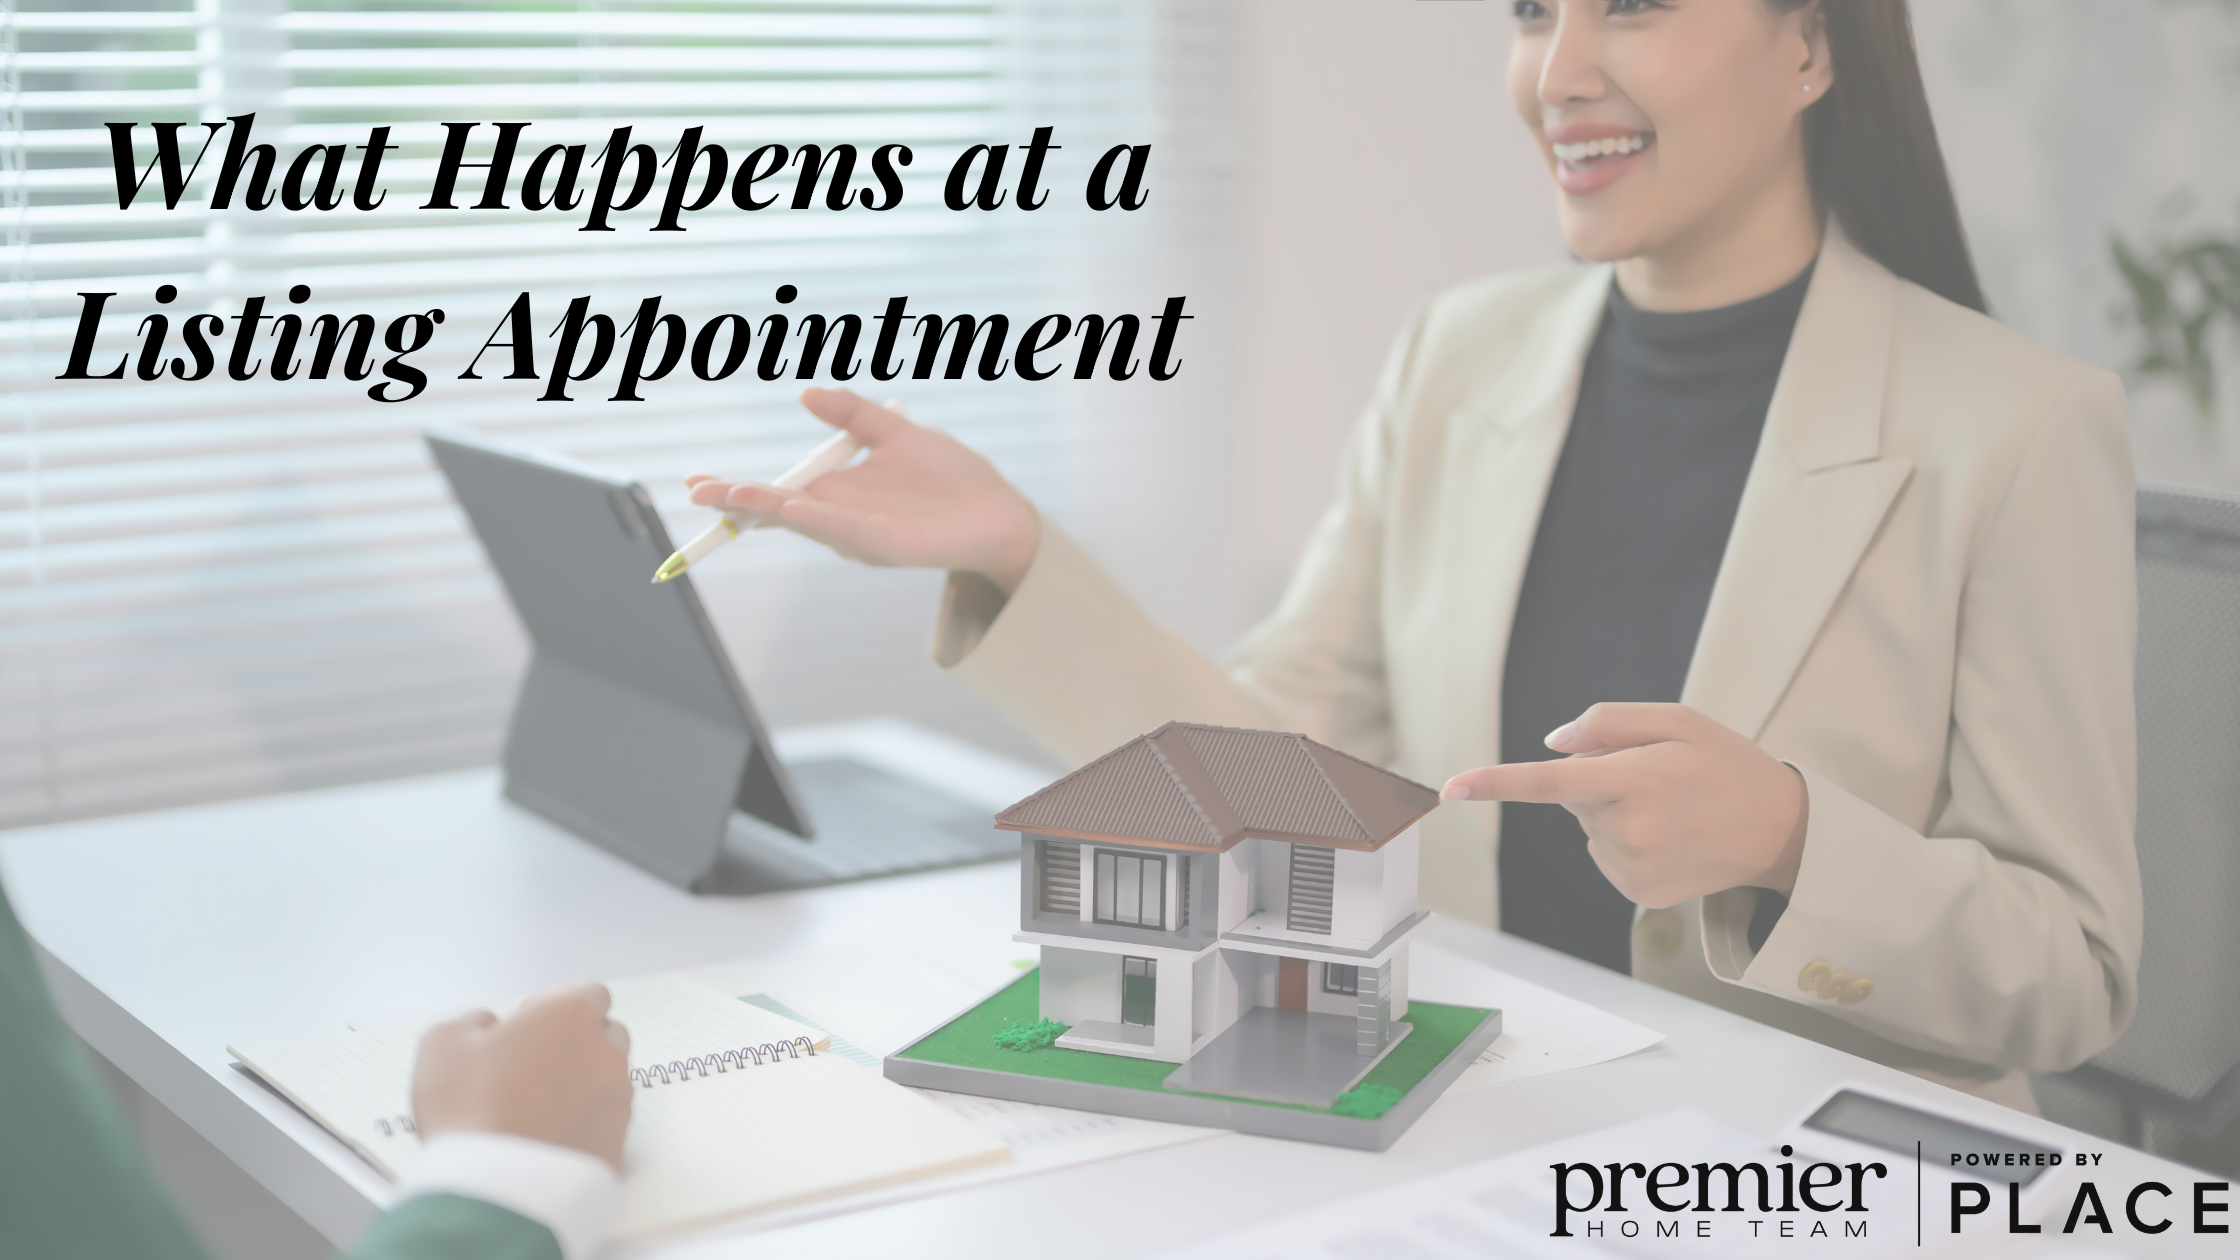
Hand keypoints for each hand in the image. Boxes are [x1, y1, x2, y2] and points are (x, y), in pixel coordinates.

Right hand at [412, 983, 633, 1169]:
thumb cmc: (469, 1108)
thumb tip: (488, 1025)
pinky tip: (549, 1138)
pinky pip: (606, 1122)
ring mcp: (618, 1098)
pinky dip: (585, 1123)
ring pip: (608, 1078)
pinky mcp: (619, 1141)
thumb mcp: (443, 1044)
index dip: (555, 1006)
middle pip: (604, 1034)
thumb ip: (471, 1021)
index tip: (525, 1029)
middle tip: (529, 1069)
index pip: (588, 993)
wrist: (497, 1188)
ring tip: (536, 1109)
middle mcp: (606, 1051)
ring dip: (581, 1084)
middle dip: (575, 1043)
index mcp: (570, 1015)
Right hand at [684, 387, 1041, 594]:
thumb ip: (852, 414)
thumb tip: (805, 394)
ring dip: (772, 508)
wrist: (999, 508)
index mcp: (838, 492)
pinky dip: (822, 521)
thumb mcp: (895, 433)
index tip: (696, 482)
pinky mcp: (893, 545)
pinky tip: (797, 509)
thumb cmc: (949, 477)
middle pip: (780, 511)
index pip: (776, 492)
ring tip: (736, 495)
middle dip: (739, 502)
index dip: (737, 489)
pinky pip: (851, 533)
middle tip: (698, 492)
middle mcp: (843, 518)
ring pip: (808, 522)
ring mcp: (864, 535)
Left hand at [1440, 703, 1807, 908]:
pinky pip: (1605, 855)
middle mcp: (1631, 828)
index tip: (1451, 788)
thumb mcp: (1677, 721)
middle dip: (1598, 780)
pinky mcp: (1638, 892)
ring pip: (1588, 827)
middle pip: (1573, 796)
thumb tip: (1552, 744)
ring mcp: (1633, 867)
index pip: (1551, 781)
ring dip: (1614, 813)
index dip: (1497, 783)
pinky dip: (1625, 842)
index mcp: (1638, 778)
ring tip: (1670, 810)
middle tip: (1657, 777)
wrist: (1780, 831)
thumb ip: (1609, 722)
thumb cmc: (1726, 765)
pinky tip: (1668, 837)